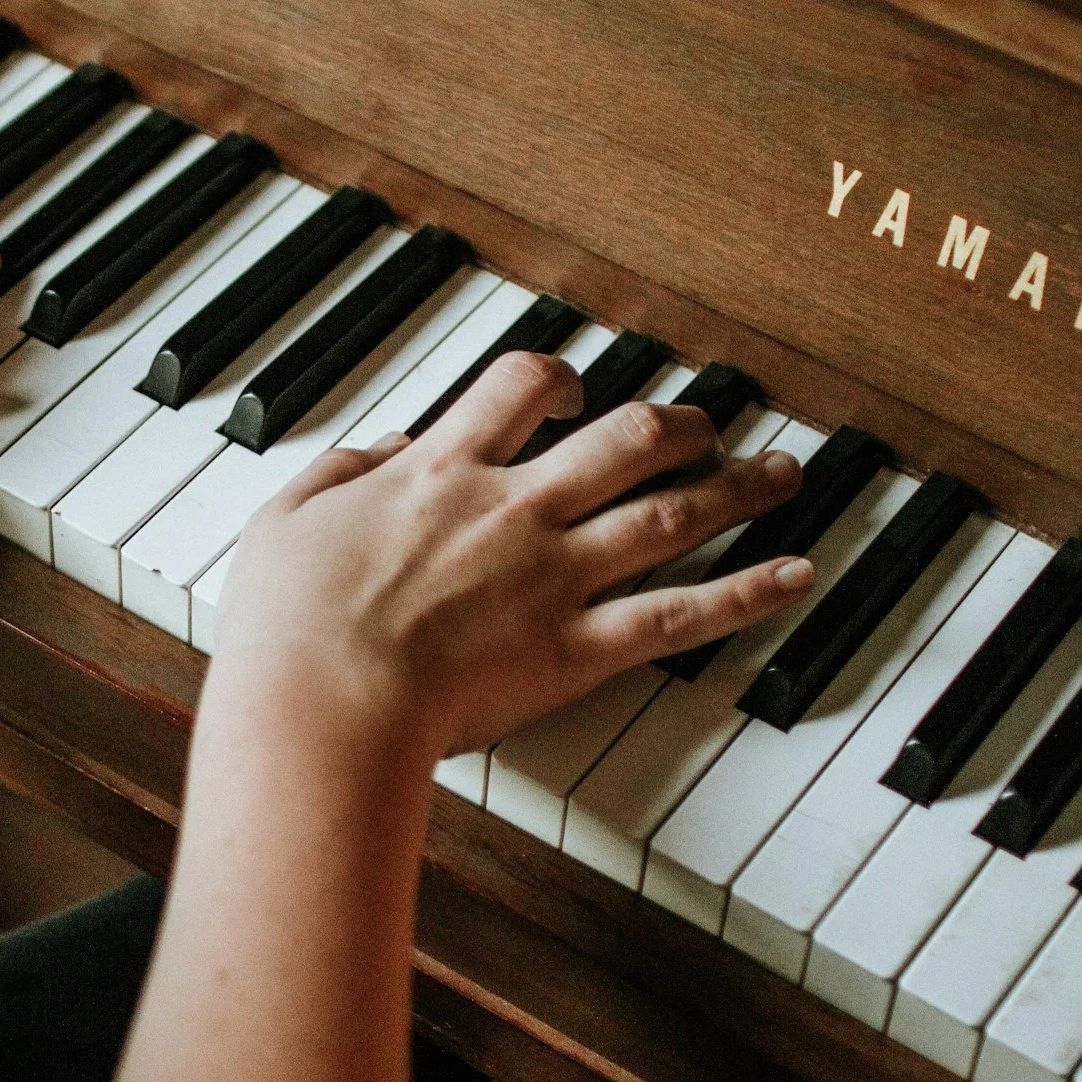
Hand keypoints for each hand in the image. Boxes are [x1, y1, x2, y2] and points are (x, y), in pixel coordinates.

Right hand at [212, 349, 812, 761]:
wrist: (321, 702)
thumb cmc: (288, 625)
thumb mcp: (286, 519)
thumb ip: (343, 473)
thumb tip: (384, 449)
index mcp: (442, 472)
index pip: (518, 389)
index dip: (556, 379)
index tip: (570, 391)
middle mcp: (514, 509)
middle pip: (624, 439)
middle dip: (676, 424)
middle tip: (706, 423)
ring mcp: (554, 576)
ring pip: (670, 512)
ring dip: (736, 487)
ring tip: (782, 473)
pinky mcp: (577, 648)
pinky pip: (681, 614)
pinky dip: (747, 593)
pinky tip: (795, 574)